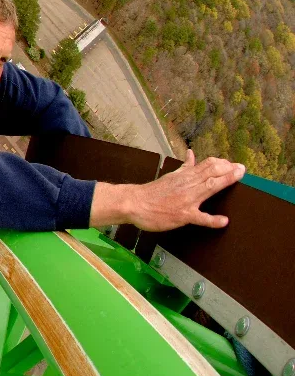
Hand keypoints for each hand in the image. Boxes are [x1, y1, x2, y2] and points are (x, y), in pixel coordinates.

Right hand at [125, 150, 244, 231]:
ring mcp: (187, 200)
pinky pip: (200, 217)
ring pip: (210, 187)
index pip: (208, 164)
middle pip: (212, 172)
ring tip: (240, 177)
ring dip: (226, 181)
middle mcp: (188, 185)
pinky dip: (212, 220)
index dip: (224, 163)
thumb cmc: (151, 192)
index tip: (234, 165)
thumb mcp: (170, 176)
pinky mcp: (183, 215)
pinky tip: (223, 221)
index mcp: (185, 176)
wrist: (134, 203)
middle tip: (242, 169)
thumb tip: (191, 154)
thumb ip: (184, 167)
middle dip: (229, 169)